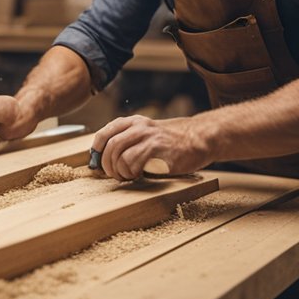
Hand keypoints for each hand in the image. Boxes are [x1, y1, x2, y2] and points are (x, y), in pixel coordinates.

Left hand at [92, 115, 208, 180]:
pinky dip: (132, 173)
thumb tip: (107, 157)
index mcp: (134, 122)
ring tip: (128, 176)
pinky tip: (140, 175)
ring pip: (120, 156)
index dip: (96, 150)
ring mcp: (149, 138)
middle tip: (114, 175)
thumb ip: (130, 139)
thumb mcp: (149, 132)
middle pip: (110, 147)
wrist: (201, 138)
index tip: (96, 163)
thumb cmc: (174, 139)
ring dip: (119, 171)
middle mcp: (139, 127)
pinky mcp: (158, 151)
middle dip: (107, 165)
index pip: (104, 133)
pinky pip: (134, 163)